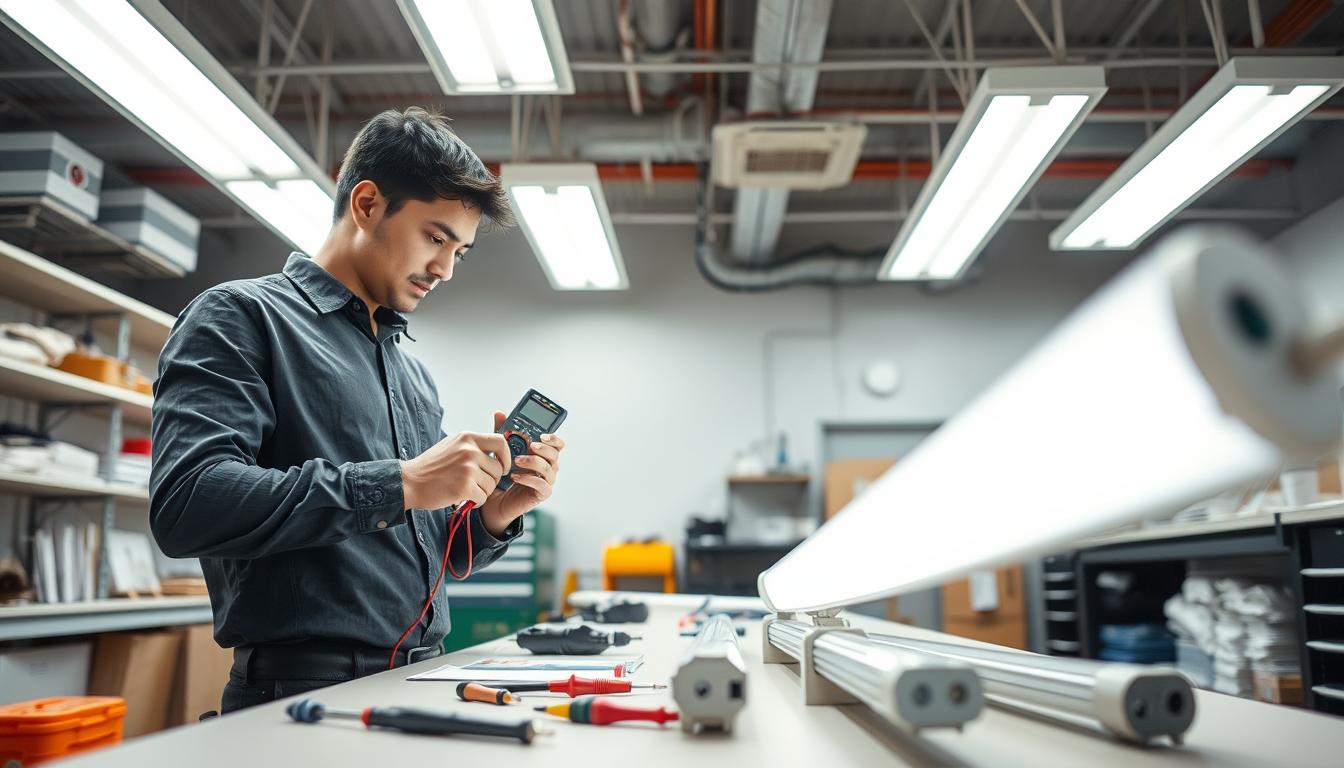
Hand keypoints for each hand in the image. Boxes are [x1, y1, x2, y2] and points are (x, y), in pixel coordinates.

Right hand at [400, 431, 509, 510]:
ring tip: (464, 489)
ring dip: (481, 492)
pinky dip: (475, 502)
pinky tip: (462, 498)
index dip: (506, 456)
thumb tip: (496, 451)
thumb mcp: (452, 445)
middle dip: (491, 480)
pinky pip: (483, 498)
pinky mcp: (464, 486)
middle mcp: (469, 450)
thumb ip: (472, 446)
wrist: (409, 482)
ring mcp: (467, 468)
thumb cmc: (431, 466)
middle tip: (475, 484)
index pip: (500, 442)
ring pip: (491, 485)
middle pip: (498, 469)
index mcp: (467, 438)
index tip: (503, 466)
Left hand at [481, 410, 564, 536]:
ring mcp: (547, 480)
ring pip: (549, 469)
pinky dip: (528, 478)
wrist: (493, 499)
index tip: (542, 435)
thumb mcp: (501, 450)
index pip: (558, 444)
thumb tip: (499, 412)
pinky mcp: (542, 494)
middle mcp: (549, 466)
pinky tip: (515, 476)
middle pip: (555, 454)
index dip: (554, 438)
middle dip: (544, 448)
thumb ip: (502, 432)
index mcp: (543, 454)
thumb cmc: (502, 473)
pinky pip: (541, 485)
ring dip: (534, 462)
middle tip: (531, 445)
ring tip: (517, 460)